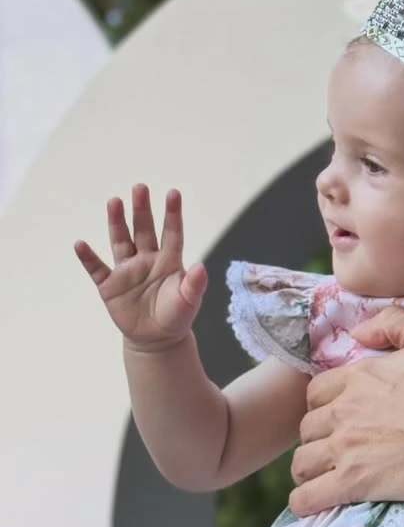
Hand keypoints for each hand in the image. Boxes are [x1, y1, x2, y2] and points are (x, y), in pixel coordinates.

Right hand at [74, 185, 206, 350]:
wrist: (157, 339)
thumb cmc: (176, 315)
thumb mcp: (189, 301)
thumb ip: (194, 284)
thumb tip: (201, 267)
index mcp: (169, 261)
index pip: (172, 233)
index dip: (173, 214)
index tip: (174, 193)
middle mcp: (147, 259)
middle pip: (144, 230)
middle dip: (141, 210)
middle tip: (140, 187)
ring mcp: (127, 270)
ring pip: (121, 241)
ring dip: (117, 222)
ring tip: (114, 201)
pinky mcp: (110, 285)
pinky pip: (97, 268)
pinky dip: (88, 257)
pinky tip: (80, 244)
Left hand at [289, 305, 403, 515]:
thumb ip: (393, 322)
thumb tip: (358, 331)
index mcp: (360, 377)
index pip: (317, 390)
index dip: (326, 400)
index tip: (342, 410)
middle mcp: (344, 411)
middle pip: (307, 426)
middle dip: (318, 434)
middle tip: (339, 443)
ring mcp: (346, 449)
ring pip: (302, 461)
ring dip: (310, 467)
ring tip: (326, 473)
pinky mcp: (353, 483)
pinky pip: (306, 497)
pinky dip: (305, 500)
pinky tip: (314, 501)